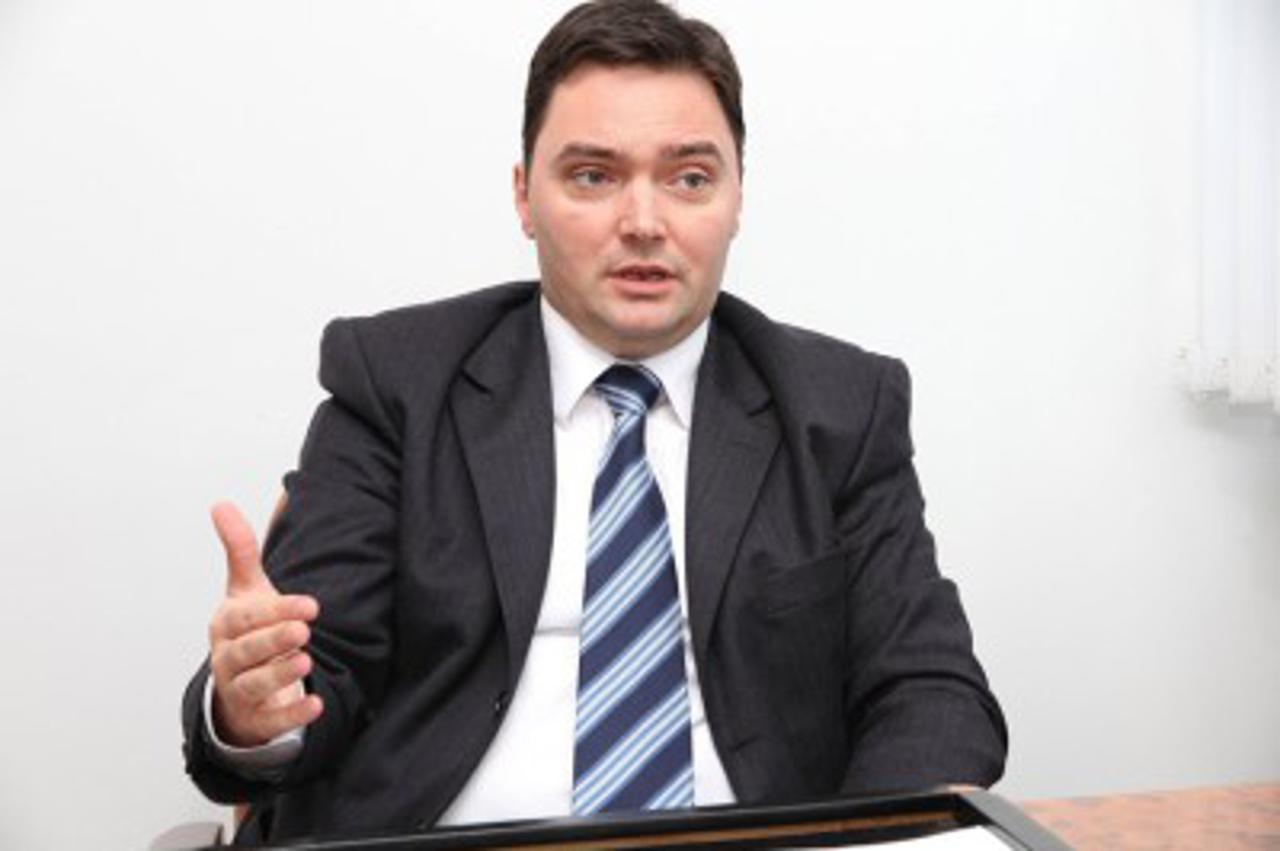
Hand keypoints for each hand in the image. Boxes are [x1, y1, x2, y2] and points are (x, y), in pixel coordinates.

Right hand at [207, 501, 323, 746]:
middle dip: (274, 640)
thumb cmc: (248, 630)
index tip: (310, 606)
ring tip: (306, 661)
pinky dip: (292, 715)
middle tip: (304, 630)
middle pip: (246, 651)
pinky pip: (271, 721)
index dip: (276, 611)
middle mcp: (228, 659)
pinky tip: (317, 705)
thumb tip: (220, 504)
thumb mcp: (245, 590)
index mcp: (227, 626)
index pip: (246, 619)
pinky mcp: (255, 720)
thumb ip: (239, 551)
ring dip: (279, 676)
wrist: (239, 686)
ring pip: (254, 685)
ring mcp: (239, 692)